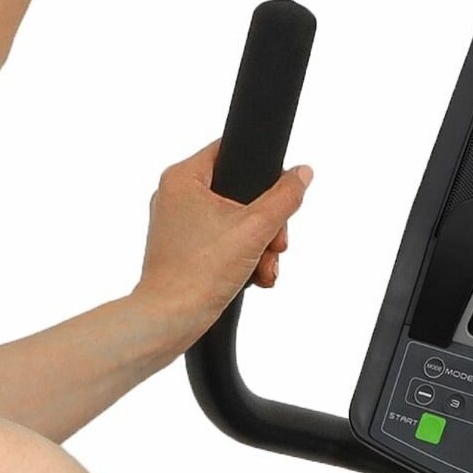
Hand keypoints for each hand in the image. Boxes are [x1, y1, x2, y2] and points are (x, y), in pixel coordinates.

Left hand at [131, 138, 312, 352]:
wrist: (170, 320)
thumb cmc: (197, 272)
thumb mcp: (255, 229)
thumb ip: (284, 197)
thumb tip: (302, 174)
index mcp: (183, 178)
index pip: (230, 151)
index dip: (262, 172)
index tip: (278, 197)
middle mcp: (175, 197)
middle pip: (239, 193)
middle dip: (266, 224)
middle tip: (276, 243)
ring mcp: (177, 225)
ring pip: (234, 222)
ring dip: (259, 246)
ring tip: (265, 267)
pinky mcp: (182, 250)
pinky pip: (222, 243)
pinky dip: (242, 259)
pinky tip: (254, 277)